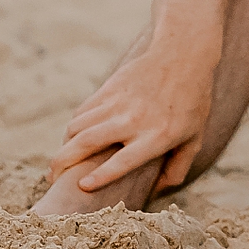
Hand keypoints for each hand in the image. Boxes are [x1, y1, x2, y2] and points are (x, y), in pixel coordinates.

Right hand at [46, 41, 215, 192]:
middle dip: (64, 163)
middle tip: (53, 178)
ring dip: (65, 147)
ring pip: (78, 127)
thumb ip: (178, 168)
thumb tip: (156, 193)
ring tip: (61, 162)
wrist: (183, 55)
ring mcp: (119, 102)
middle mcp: (135, 119)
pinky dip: (73, 127)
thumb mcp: (195, 138)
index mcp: (158, 136)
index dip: (101, 175)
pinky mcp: (109, 89)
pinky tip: (72, 139)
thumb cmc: (192, 102)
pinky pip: (82, 112)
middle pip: (89, 142)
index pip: (124, 160)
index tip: (81, 186)